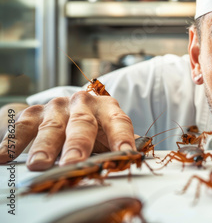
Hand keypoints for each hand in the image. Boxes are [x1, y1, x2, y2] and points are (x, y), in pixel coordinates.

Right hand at [0, 91, 135, 170]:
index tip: (126, 154)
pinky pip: (22, 126)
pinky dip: (13, 142)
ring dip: (44, 147)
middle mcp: (83, 104)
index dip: (123, 137)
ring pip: (51, 126)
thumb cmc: (94, 128)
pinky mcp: (34, 112)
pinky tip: (4, 158)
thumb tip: (141, 157)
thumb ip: (122, 143)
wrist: (65, 112)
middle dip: (78, 144)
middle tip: (73, 162)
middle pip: (82, 124)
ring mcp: (57, 107)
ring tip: (40, 165)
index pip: (118, 121)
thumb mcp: (110, 134)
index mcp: (108, 108)